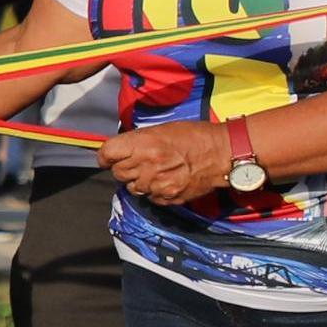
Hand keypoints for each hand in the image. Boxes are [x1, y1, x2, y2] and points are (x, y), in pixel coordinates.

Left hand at [97, 118, 232, 205]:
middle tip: (136, 162)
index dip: (105, 155)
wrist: (221, 154)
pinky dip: (154, 191)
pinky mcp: (168, 197)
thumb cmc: (194, 136)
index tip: (107, 157)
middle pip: (117, 173)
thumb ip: (139, 140)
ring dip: (138, 180)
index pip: (107, 153)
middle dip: (123, 167)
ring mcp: (157, 184)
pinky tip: (166, 180)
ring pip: (132, 187)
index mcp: (143, 144)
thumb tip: (121, 149)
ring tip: (154, 171)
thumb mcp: (162, 129)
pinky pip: (150, 197)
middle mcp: (147, 165)